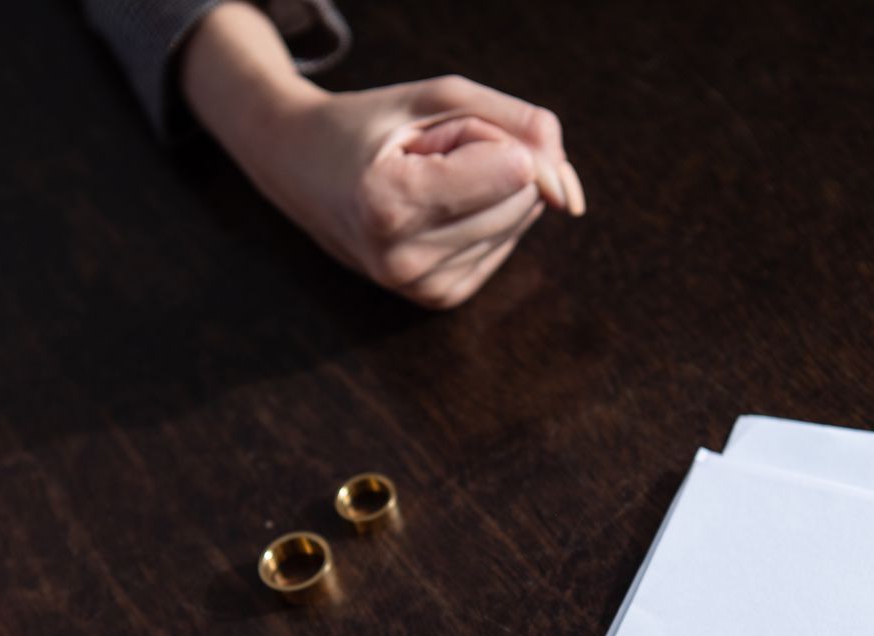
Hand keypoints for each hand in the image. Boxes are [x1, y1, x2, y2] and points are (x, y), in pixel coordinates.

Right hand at [182, 3, 584, 308]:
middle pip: (522, 195)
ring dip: (490, 185)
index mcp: (390, 205)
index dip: (492, 134)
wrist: (300, 169)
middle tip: (427, 155)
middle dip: (494, 156)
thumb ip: (518, 123)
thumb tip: (572, 191)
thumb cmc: (369, 126)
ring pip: (521, 219)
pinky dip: (484, 213)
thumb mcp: (438, 98)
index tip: (434, 136)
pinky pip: (505, 241)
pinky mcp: (439, 298)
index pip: (515, 170)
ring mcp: (420, 287)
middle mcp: (402, 259)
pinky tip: (434, 207)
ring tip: (425, 179)